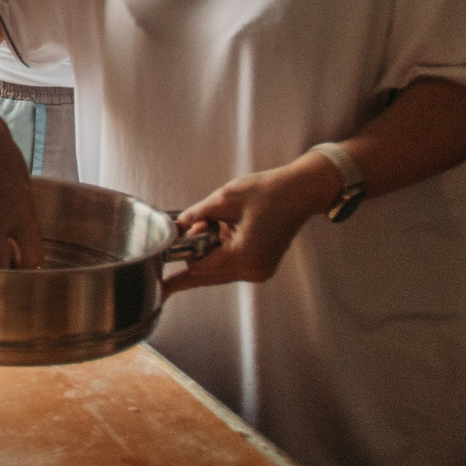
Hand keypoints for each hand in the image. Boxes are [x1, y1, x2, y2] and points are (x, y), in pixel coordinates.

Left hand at [162, 153, 341, 291]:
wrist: (302, 191)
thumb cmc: (267, 191)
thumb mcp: (224, 198)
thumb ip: (195, 216)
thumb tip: (174, 228)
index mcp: (244, 257)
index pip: (198, 269)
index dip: (180, 259)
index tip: (164, 264)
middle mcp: (252, 272)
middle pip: (206, 275)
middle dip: (194, 254)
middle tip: (196, 225)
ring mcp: (258, 272)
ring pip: (217, 271)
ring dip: (207, 250)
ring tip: (215, 223)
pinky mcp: (260, 267)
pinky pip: (229, 266)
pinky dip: (220, 251)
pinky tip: (224, 229)